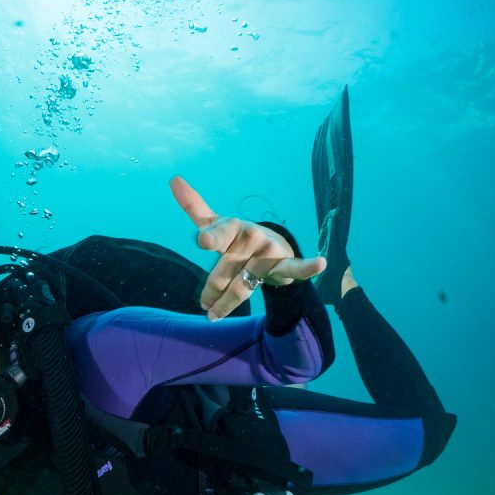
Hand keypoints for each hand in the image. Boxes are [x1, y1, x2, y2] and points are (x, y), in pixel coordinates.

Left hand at [170, 175, 326, 319]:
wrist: (272, 244)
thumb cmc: (236, 237)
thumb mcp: (215, 223)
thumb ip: (194, 207)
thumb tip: (173, 180)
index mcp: (232, 227)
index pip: (218, 235)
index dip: (211, 238)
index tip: (203, 241)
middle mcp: (250, 237)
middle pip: (223, 272)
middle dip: (211, 291)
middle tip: (203, 304)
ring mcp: (268, 251)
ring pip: (243, 285)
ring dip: (226, 303)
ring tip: (212, 314)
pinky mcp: (284, 264)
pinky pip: (296, 267)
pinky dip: (309, 266)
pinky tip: (321, 263)